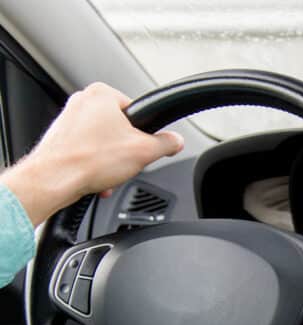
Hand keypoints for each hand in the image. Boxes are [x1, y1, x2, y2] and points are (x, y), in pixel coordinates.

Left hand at [1, 82, 184, 224]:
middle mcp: (82, 102)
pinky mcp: (61, 138)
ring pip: (104, 143)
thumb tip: (176, 141)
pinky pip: (88, 151)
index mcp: (102, 94)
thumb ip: (166, 143)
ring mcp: (68, 119)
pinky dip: (95, 166)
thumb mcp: (144, 151)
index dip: (145, 134)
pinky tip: (96, 178)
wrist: (53, 180)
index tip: (144, 148)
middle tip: (126, 163)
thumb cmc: (88, 160)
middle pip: (121, 129)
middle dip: (126, 151)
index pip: (138, 112)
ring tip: (108, 173)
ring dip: (111, 162)